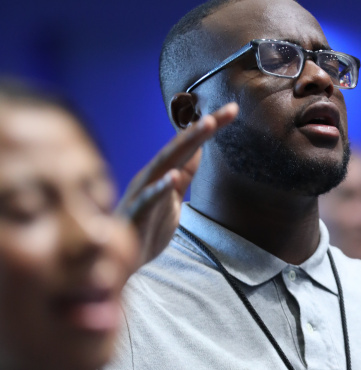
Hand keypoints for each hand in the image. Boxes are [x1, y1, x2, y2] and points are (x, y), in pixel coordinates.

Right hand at [117, 103, 237, 266]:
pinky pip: (148, 199)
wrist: (120, 259)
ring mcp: (143, 192)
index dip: (210, 128)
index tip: (233, 110)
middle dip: (201, 128)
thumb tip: (199, 147)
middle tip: (225, 111)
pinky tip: (172, 177)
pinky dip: (159, 188)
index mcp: (163, 172)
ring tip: (205, 126)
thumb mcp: (174, 196)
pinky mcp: (136, 213)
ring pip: (165, 164)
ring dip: (184, 144)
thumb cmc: (147, 224)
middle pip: (179, 147)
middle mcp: (152, 176)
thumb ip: (185, 172)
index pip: (190, 145)